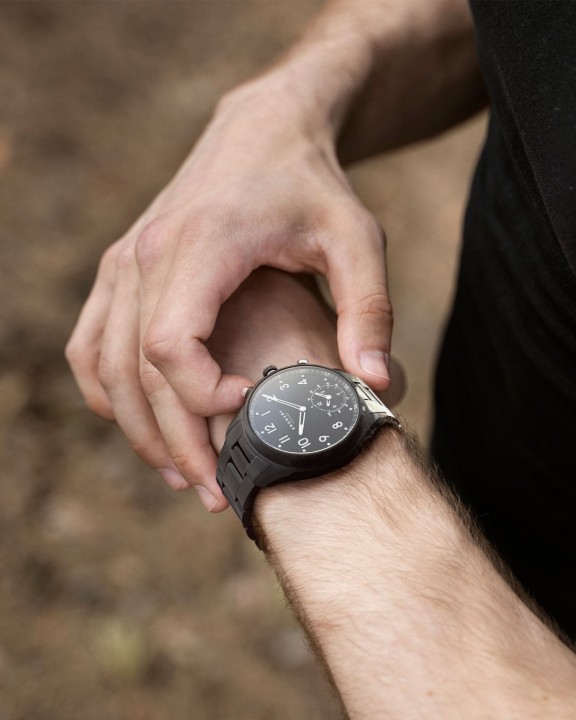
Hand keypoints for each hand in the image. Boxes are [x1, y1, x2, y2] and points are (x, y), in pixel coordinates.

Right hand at [66, 77, 392, 505]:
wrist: (263, 131)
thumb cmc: (312, 186)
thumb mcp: (356, 239)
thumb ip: (369, 311)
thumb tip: (374, 387)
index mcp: (201, 244)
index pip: (169, 344)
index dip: (202, 397)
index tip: (252, 411)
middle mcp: (146, 254)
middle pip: (136, 371)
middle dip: (175, 441)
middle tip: (218, 493)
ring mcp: (125, 261)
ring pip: (105, 367)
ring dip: (138, 429)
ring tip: (183, 476)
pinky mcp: (122, 269)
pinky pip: (91, 345)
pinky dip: (107, 392)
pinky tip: (140, 424)